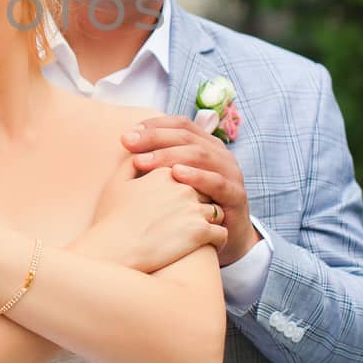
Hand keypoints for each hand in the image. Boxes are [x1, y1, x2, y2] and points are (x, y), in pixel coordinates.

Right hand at [75, 165, 227, 272]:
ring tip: (204, 232)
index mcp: (165, 173)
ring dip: (212, 220)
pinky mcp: (201, 233)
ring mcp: (194, 209)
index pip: (188, 172)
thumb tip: (139, 152)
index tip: (183, 199)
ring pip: (217, 211)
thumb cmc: (110, 219)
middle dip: (203, 200)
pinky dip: (218, 240)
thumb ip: (130, 163)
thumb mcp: (116, 184)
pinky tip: (209, 246)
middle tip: (196, 215)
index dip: (188, 185)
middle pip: (206, 189)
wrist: (113, 250)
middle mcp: (184, 187)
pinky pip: (222, 234)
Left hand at [121, 116, 259, 266]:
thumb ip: (158, 161)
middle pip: (187, 137)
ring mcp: (230, 173)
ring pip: (200, 155)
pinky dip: (196, 176)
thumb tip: (126, 143)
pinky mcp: (236, 196)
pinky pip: (216, 182)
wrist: (228, 237)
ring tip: (142, 161)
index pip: (181, 124)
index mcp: (206, 144)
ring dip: (169, 155)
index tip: (128, 133)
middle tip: (127, 142)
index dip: (154, 125)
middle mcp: (220, 154)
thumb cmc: (193, 205)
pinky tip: (176, 174)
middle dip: (155, 138)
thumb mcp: (176, 180)